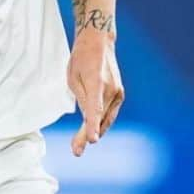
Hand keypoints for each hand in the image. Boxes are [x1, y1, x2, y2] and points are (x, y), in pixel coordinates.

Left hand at [68, 28, 123, 156]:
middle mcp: (111, 89)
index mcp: (96, 82)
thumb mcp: (73, 78)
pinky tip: (92, 130)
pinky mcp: (120, 94)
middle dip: (87, 135)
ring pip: (105, 118)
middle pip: (99, 118)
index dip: (92, 126)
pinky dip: (100, 121)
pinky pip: (109, 113)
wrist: (99, 42)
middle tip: (76, 151)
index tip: (91, 141)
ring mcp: (118, 92)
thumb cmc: (81, 58)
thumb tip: (87, 120)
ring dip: (93, 130)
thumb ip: (81, 100)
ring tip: (78, 143)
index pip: (94, 109)